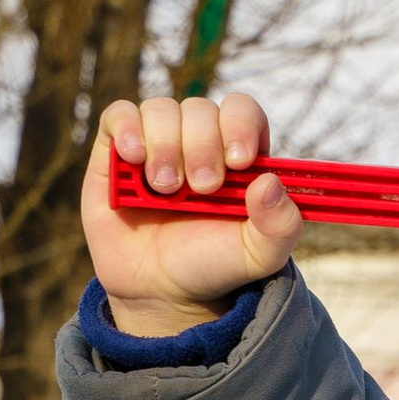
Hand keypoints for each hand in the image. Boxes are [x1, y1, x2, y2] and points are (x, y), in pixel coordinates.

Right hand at [81, 91, 302, 338]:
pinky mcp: (117, 148)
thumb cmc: (211, 265)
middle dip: (202, 147)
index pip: (243, 111)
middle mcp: (198, 139)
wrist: (160, 290)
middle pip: (201, 109)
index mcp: (237, 155)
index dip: (240, 125)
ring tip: (166, 190)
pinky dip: (128, 129)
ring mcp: (157, 140)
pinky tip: (134, 158)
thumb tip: (272, 183)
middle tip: (202, 189)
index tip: (239, 160)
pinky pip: (120, 114)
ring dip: (165, 147)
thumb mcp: (258, 256)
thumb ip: (281, 226)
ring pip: (161, 110)